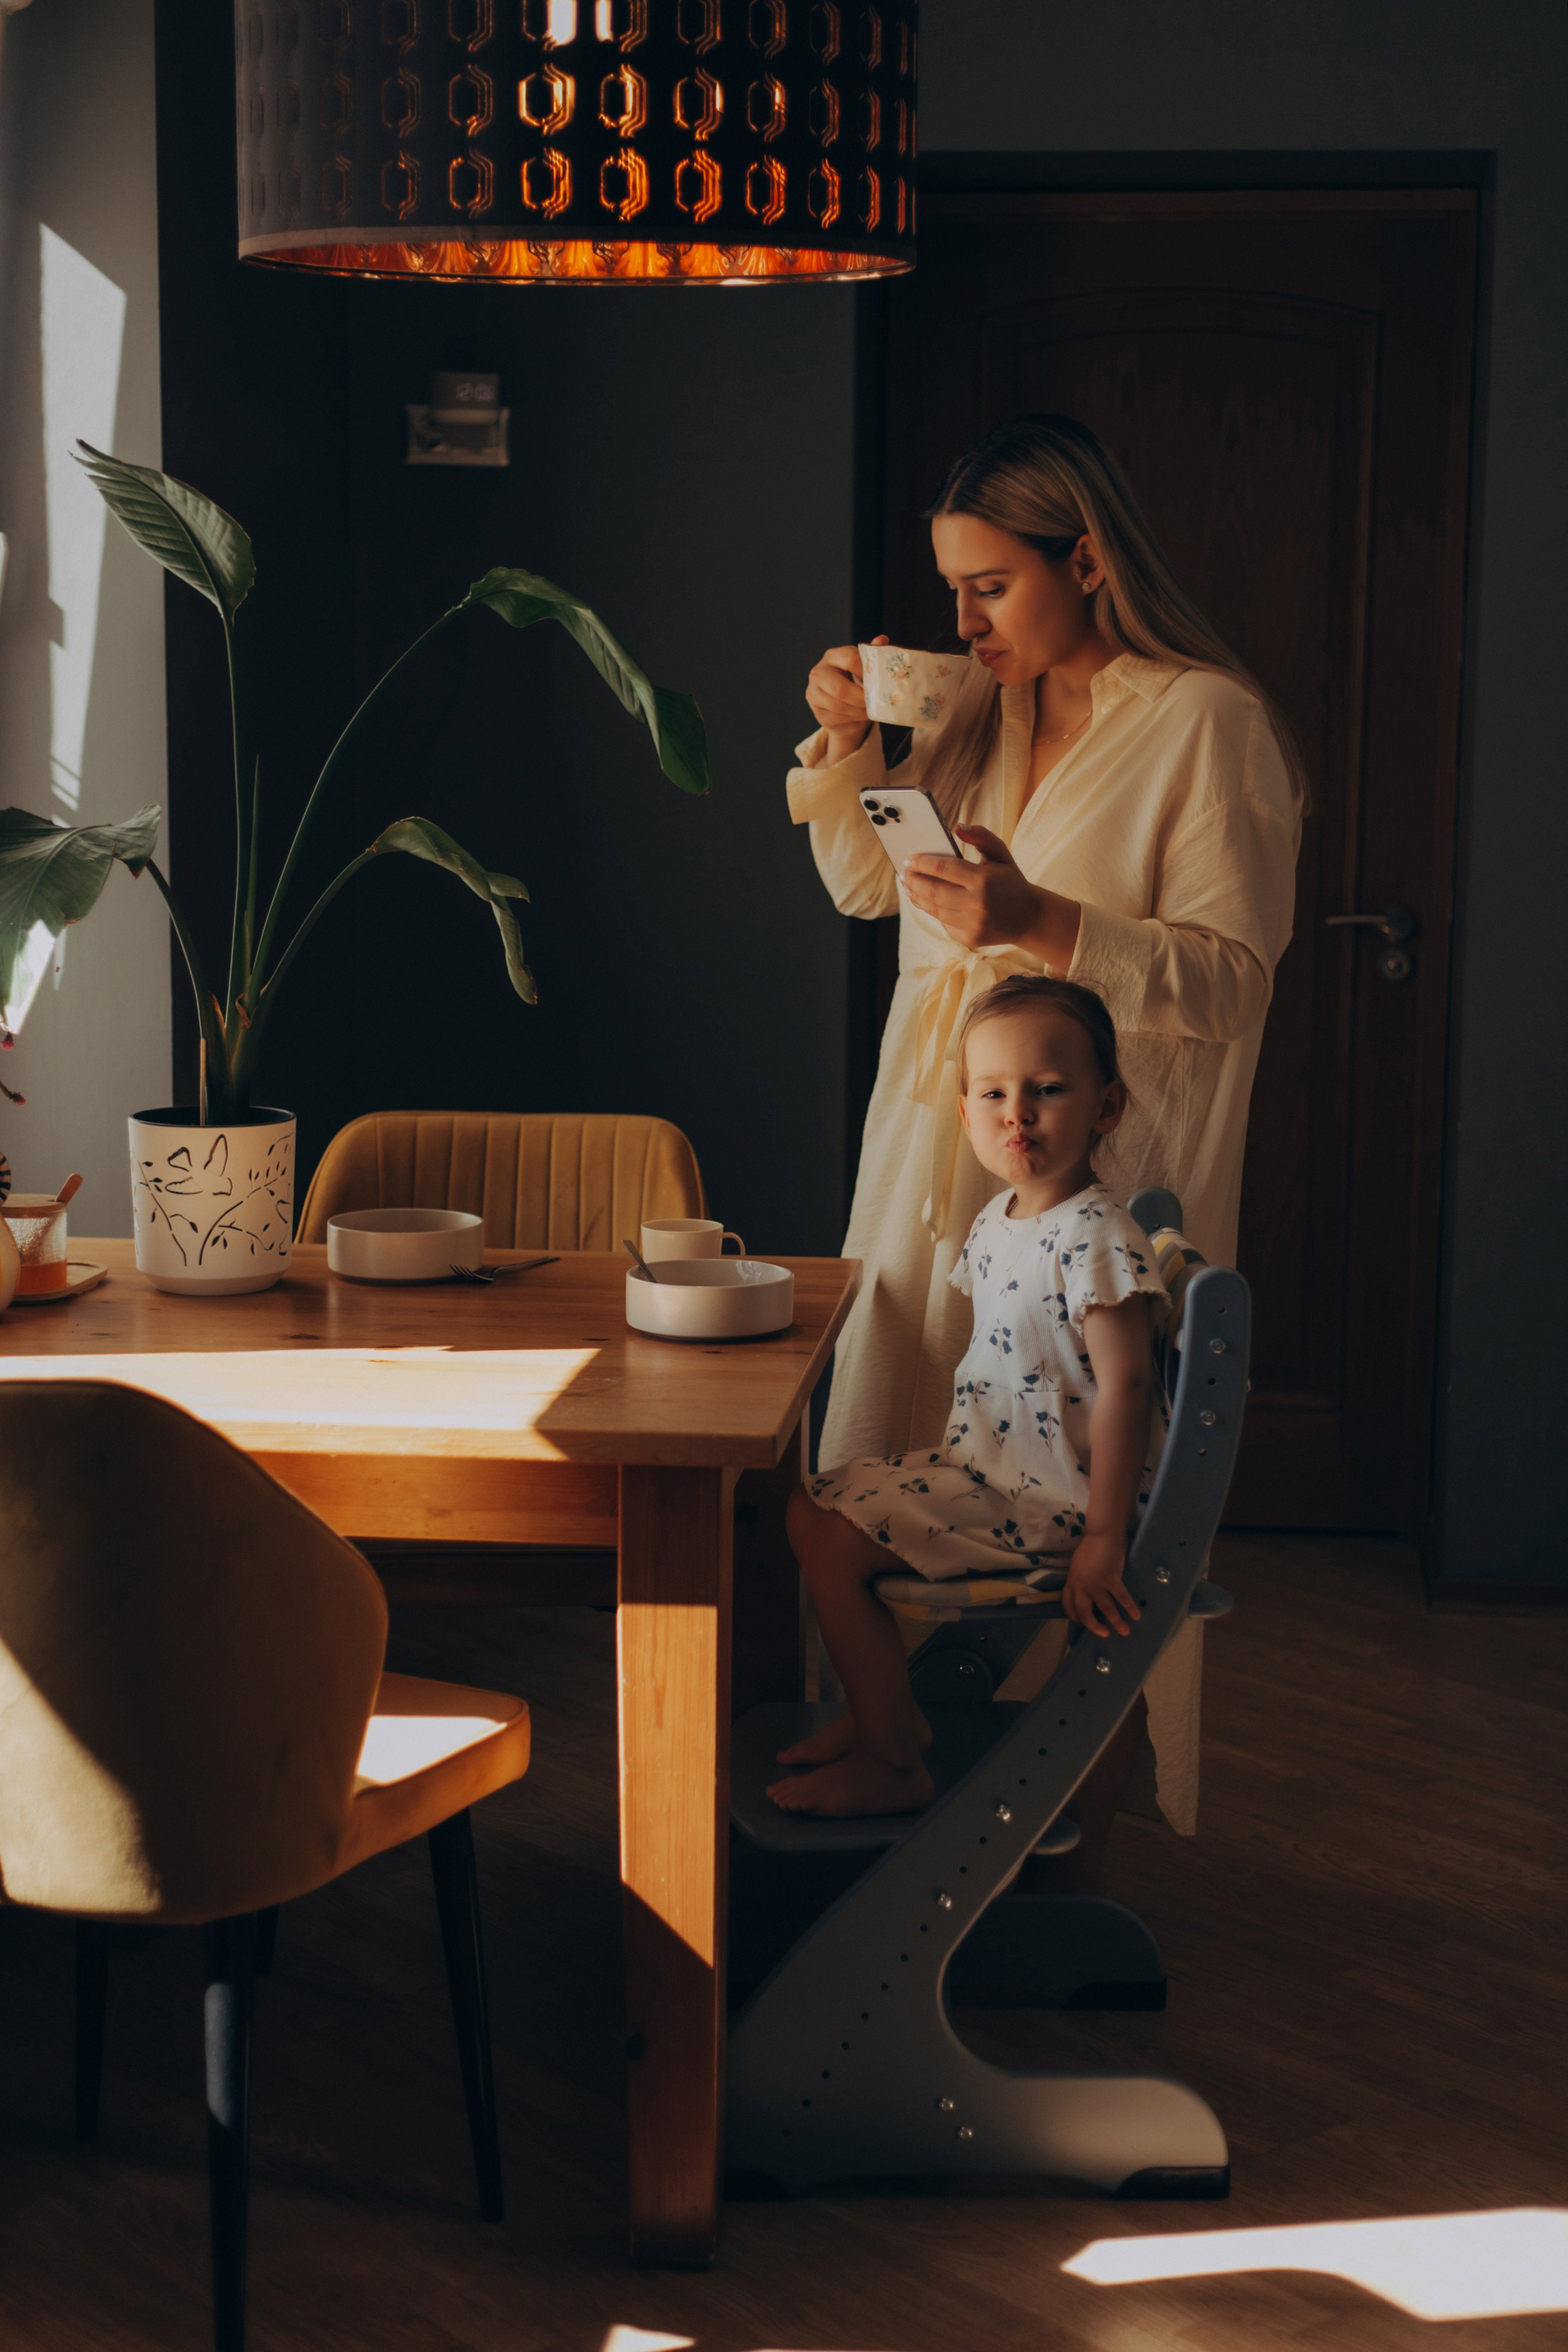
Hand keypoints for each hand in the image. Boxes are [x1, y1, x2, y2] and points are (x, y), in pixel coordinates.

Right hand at [806, 634, 885, 763]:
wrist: (844, 705)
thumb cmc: (856, 682)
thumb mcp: (865, 667)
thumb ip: (873, 654)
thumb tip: (882, 639)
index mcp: (833, 656)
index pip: (849, 658)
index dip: (866, 672)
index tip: (878, 681)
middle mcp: (819, 671)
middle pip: (840, 688)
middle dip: (860, 698)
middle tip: (874, 702)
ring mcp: (814, 691)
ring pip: (837, 705)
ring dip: (857, 710)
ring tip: (869, 710)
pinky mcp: (816, 709)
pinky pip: (835, 716)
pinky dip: (851, 718)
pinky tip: (859, 715)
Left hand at [903, 823, 1060, 954]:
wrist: (1029, 917)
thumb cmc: (1011, 881)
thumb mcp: (1001, 854)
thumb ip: (981, 836)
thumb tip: (957, 827)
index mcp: (983, 879)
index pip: (943, 868)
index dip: (921, 863)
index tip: (908, 860)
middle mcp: (976, 903)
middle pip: (933, 891)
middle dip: (913, 881)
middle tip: (903, 874)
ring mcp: (972, 924)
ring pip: (935, 909)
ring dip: (918, 897)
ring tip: (909, 887)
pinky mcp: (969, 938)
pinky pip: (944, 922)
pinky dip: (934, 911)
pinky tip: (927, 901)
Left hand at [1062, 1533, 1140, 1637]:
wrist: (1102, 1534)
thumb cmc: (1091, 1546)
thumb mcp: (1078, 1565)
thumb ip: (1080, 1580)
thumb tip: (1087, 1593)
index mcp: (1071, 1581)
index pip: (1068, 1605)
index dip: (1075, 1617)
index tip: (1082, 1624)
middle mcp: (1081, 1586)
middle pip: (1084, 1612)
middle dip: (1094, 1626)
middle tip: (1104, 1634)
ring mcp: (1096, 1583)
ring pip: (1106, 1608)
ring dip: (1116, 1621)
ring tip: (1124, 1631)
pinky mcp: (1111, 1579)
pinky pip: (1121, 1598)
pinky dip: (1129, 1608)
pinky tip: (1136, 1615)